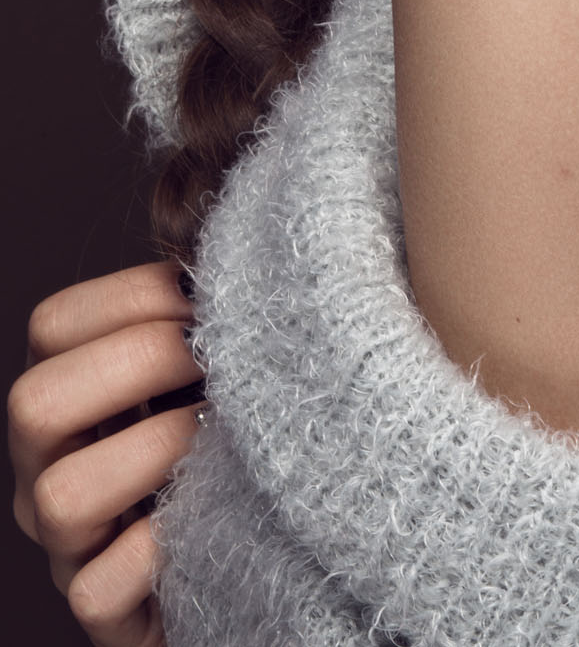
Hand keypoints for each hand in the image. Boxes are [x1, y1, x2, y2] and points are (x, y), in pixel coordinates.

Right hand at [8, 260, 204, 645]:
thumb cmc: (228, 438)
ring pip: (60, 496)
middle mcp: (49, 467)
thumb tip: (236, 259)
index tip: (210, 294)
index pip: (53, 325)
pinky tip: (209, 517)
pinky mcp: (103, 611)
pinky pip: (100, 587)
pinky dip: (158, 550)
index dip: (134, 296)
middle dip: (138, 362)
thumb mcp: (204, 371)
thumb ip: (200, 321)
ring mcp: (67, 544)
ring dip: (154, 451)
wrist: (253, 551)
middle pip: (35, 401)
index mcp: (68, 392)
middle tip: (215, 358)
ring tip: (220, 438)